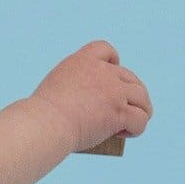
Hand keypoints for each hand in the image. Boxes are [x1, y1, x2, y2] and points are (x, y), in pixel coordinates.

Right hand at [31, 40, 152, 154]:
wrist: (46, 123)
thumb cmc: (42, 114)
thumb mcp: (56, 88)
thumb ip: (74, 89)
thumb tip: (89, 109)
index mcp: (82, 61)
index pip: (106, 50)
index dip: (113, 62)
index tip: (111, 75)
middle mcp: (102, 72)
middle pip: (130, 77)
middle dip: (132, 93)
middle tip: (125, 109)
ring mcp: (114, 91)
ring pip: (142, 97)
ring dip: (141, 109)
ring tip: (133, 122)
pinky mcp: (119, 112)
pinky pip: (140, 119)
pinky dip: (137, 128)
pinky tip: (126, 133)